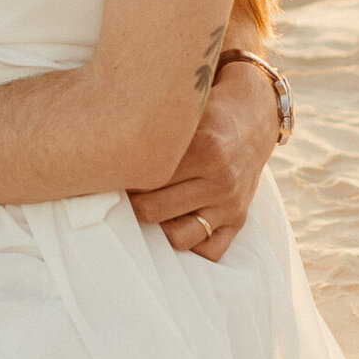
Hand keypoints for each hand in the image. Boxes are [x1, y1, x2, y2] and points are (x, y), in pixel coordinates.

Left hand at [128, 60, 277, 259]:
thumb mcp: (185, 107)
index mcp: (204, 148)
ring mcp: (230, 204)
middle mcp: (220, 180)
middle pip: (154, 210)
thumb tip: (103, 134)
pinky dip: (190, 245)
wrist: (255, 116)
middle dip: (132, 202)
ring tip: (149, 207)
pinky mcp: (239, 219)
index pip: (147, 177)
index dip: (122, 176)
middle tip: (124, 189)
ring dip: (158, 226)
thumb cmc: (208, 109)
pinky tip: (176, 223)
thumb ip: (153, 122)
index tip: (111, 170)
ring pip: (179, 237)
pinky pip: (210, 251)